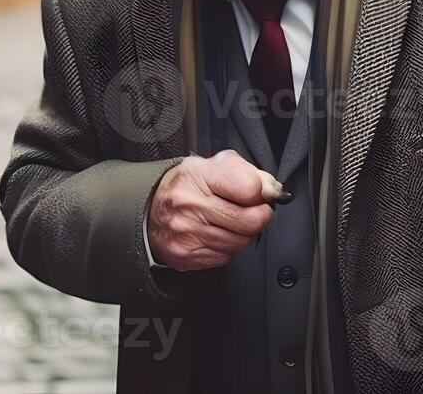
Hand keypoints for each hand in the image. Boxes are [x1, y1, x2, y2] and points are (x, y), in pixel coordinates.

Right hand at [146, 149, 278, 270]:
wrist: (150, 209)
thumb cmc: (188, 186)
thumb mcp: (214, 165)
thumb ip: (248, 173)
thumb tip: (272, 191)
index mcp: (198, 175)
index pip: (249, 188)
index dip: (262, 193)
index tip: (260, 194)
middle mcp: (189, 204)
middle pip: (250, 220)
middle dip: (260, 217)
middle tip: (255, 211)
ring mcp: (187, 232)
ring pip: (241, 242)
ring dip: (244, 234)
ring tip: (232, 222)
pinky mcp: (186, 255)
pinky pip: (226, 257)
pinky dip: (228, 248)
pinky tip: (218, 234)